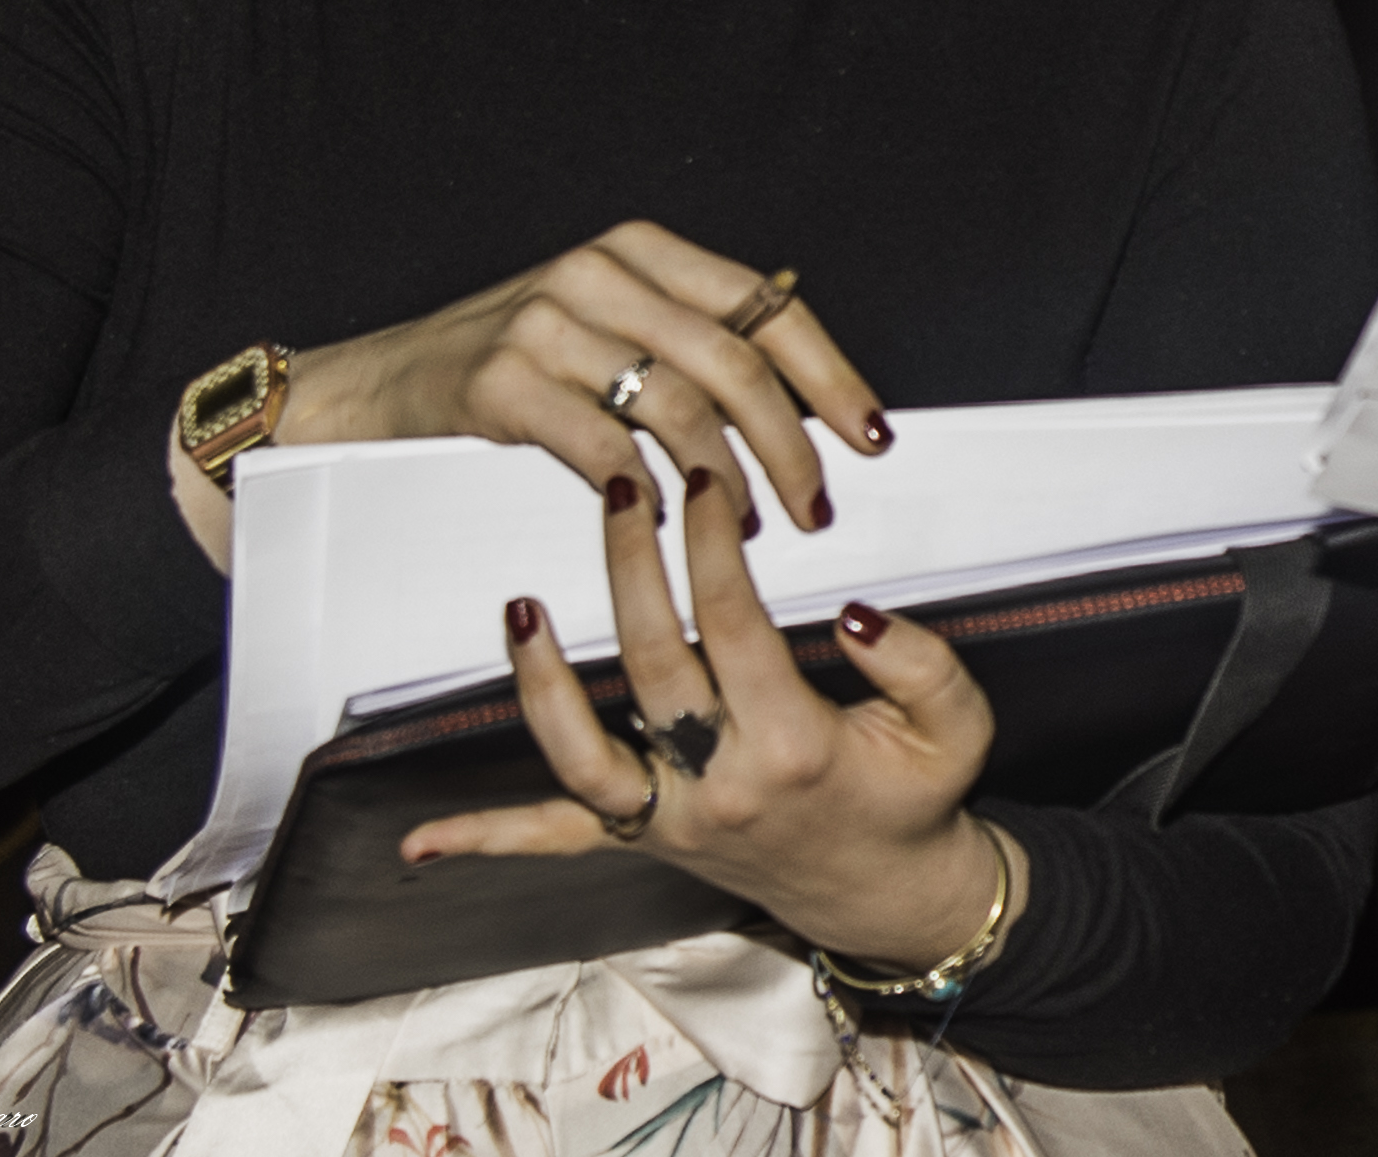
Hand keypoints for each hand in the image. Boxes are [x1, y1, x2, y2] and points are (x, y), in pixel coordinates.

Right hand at [285, 221, 887, 530]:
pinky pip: (604, 447)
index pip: (765, 308)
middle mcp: (600, 271)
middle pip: (735, 362)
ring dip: (730, 480)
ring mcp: (548, 322)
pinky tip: (664, 525)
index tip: (870, 436)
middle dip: (791, 444)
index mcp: (641, 250)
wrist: (375, 386)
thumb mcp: (605, 325)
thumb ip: (688, 340)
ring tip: (749, 528)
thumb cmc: (510, 367)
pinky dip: (648, 494)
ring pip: (680, 407)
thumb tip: (802, 393)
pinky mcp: (501, 380)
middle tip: (818, 507)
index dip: (829, 375)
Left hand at [401, 454, 1020, 972]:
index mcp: (793, 746)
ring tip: (522, 608)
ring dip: (540, 683)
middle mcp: (718, 785)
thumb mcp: (958, 727)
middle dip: (629, 567)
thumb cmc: (916, 798)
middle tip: (618, 489)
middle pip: (650, 663)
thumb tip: (855, 611)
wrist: (887, 896)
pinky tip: (419, 841)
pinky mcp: (644, 840)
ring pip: (580, 754)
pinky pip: (556, 841)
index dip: (712, 545)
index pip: (734, 623)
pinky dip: (487, 839)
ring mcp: (669, 819)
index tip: (703, 481)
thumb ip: (922, 664)